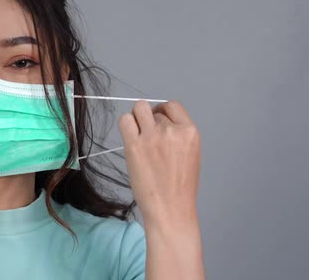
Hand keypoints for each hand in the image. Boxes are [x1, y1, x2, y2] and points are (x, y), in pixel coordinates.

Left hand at [118, 100, 200, 228]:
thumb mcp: (189, 155)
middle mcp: (172, 131)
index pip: (172, 106)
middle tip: (146, 135)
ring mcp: (152, 137)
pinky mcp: (135, 145)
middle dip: (149, 119)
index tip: (157, 119)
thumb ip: (177, 136)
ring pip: (138, 109)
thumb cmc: (179, 188)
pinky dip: (125, 124)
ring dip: (136, 118)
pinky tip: (129, 137)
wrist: (170, 209)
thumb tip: (159, 121)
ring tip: (137, 134)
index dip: (162, 110)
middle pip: (154, 110)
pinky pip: (125, 120)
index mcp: (190, 132)